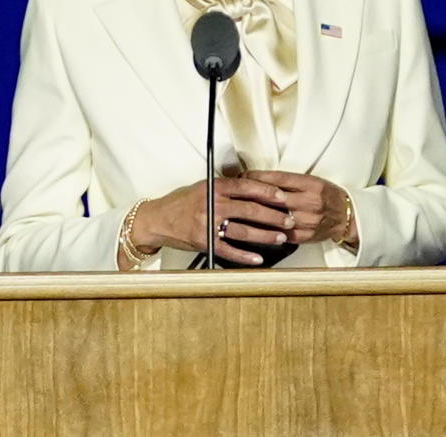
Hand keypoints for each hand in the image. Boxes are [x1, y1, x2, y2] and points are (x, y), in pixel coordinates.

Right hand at [131, 177, 296, 265]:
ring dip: (265, 235)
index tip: (282, 197)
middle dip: (273, 215)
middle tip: (289, 220)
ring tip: (280, 237)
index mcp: (214, 187)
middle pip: (250, 209)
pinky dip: (244, 255)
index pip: (247, 187)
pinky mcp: (203, 242)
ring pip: (243, 230)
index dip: (267, 192)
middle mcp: (212, 204)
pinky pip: (228, 250)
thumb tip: (255, 190)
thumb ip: (226, 188)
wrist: (157, 220)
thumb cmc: (180, 203)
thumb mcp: (203, 187)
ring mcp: (208, 224)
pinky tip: (258, 258)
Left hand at [241, 171, 355, 245]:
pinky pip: (280, 233)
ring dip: (255, 213)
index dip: (258, 177)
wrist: (346, 217)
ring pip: (274, 217)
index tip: (244, 175)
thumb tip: (261, 178)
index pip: (279, 179)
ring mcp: (307, 221)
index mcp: (311, 185)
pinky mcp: (304, 236)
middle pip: (274, 198)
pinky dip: (265, 230)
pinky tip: (252, 227)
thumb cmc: (327, 196)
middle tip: (236, 191)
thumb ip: (288, 181)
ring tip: (240, 209)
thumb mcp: (311, 181)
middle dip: (252, 194)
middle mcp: (309, 202)